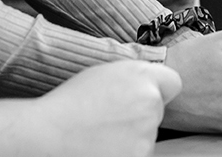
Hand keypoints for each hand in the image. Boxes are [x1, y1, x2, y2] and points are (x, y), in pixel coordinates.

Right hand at [28, 60, 180, 156]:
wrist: (48, 134)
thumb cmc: (70, 102)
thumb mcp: (104, 73)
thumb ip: (134, 76)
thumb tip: (153, 86)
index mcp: (142, 77)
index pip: (173, 83)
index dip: (159, 89)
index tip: (144, 96)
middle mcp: (150, 105)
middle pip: (156, 111)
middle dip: (139, 114)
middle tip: (108, 116)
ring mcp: (146, 135)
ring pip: (147, 135)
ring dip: (131, 136)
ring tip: (99, 132)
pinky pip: (138, 152)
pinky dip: (124, 152)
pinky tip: (101, 146)